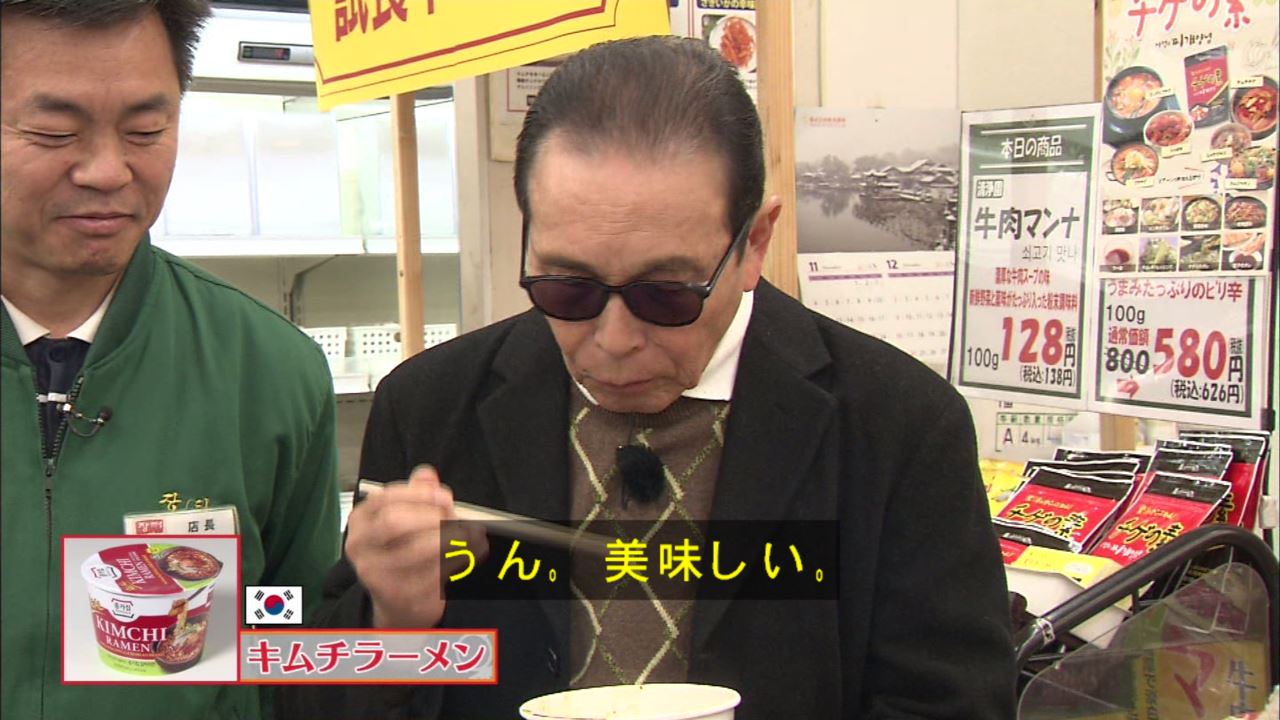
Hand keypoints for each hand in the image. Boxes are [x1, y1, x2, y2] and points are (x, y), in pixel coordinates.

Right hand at [344, 466, 488, 627]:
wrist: (397, 600)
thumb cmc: (401, 551)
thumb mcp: (405, 517)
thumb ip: (416, 493)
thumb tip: (426, 475)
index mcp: (361, 520)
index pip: (385, 499)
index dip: (419, 494)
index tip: (445, 496)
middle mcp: (360, 546)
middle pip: (394, 522)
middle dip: (431, 517)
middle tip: (454, 518)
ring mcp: (376, 573)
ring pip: (417, 549)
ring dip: (449, 539)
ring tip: (467, 535)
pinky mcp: (398, 595)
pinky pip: (433, 573)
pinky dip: (455, 561)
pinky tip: (466, 554)